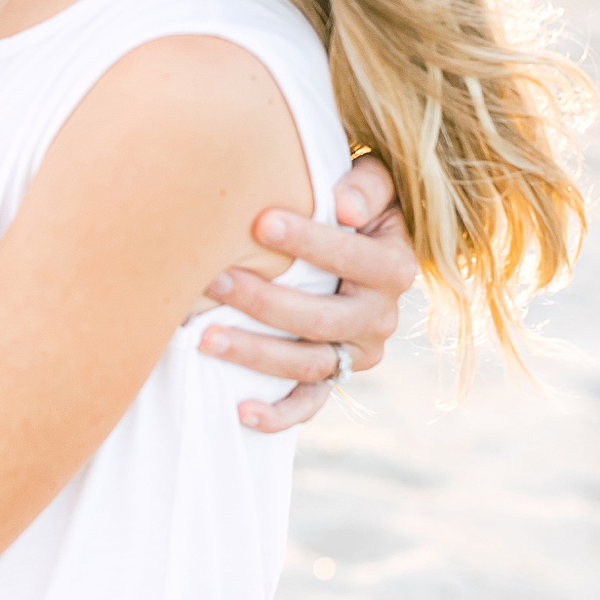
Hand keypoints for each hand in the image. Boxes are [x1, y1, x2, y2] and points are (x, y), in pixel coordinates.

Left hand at [197, 154, 414, 431]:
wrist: (360, 242)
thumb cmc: (352, 204)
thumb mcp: (375, 183)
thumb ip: (365, 187)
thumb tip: (344, 207)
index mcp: (395, 267)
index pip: (354, 258)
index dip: (309, 242)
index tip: (259, 222)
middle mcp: (381, 317)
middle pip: (323, 318)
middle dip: (266, 301)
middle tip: (214, 280)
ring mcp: (358, 353)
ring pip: (308, 364)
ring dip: (256, 354)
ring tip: (205, 337)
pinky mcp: (336, 376)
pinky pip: (309, 403)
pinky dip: (278, 415)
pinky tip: (239, 412)